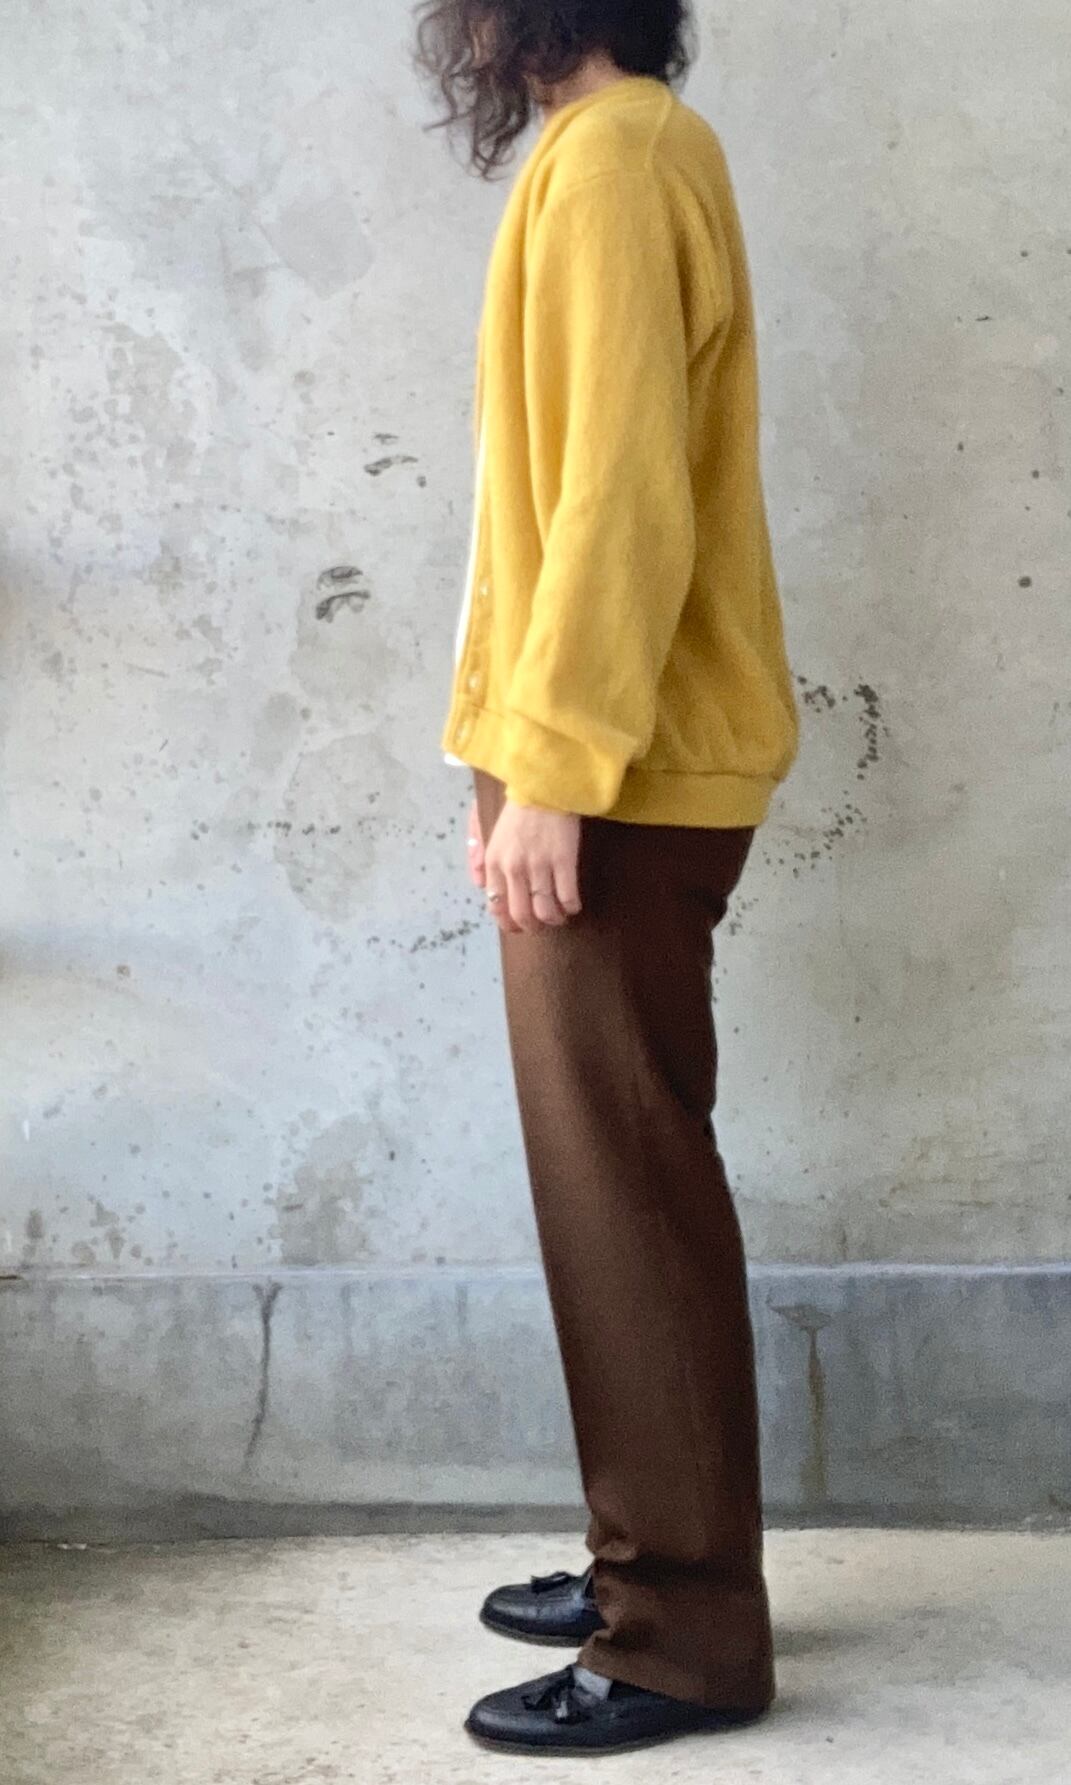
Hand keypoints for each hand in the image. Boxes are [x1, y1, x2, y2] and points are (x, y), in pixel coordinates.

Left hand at [482, 798, 581, 934]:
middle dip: (533, 927)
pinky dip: (571, 907)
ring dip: (554, 919)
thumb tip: (479, 886)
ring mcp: (539, 866)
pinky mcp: (563, 861)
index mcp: (494, 862)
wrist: (544, 789)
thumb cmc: (518, 811)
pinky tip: (573, 904)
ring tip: (560, 916)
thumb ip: (479, 858)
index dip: (509, 923)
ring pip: (546, 911)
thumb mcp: (489, 832)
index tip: (519, 925)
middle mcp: (513, 868)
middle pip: (521, 915)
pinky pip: (568, 897)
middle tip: (542, 924)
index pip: (497, 907)